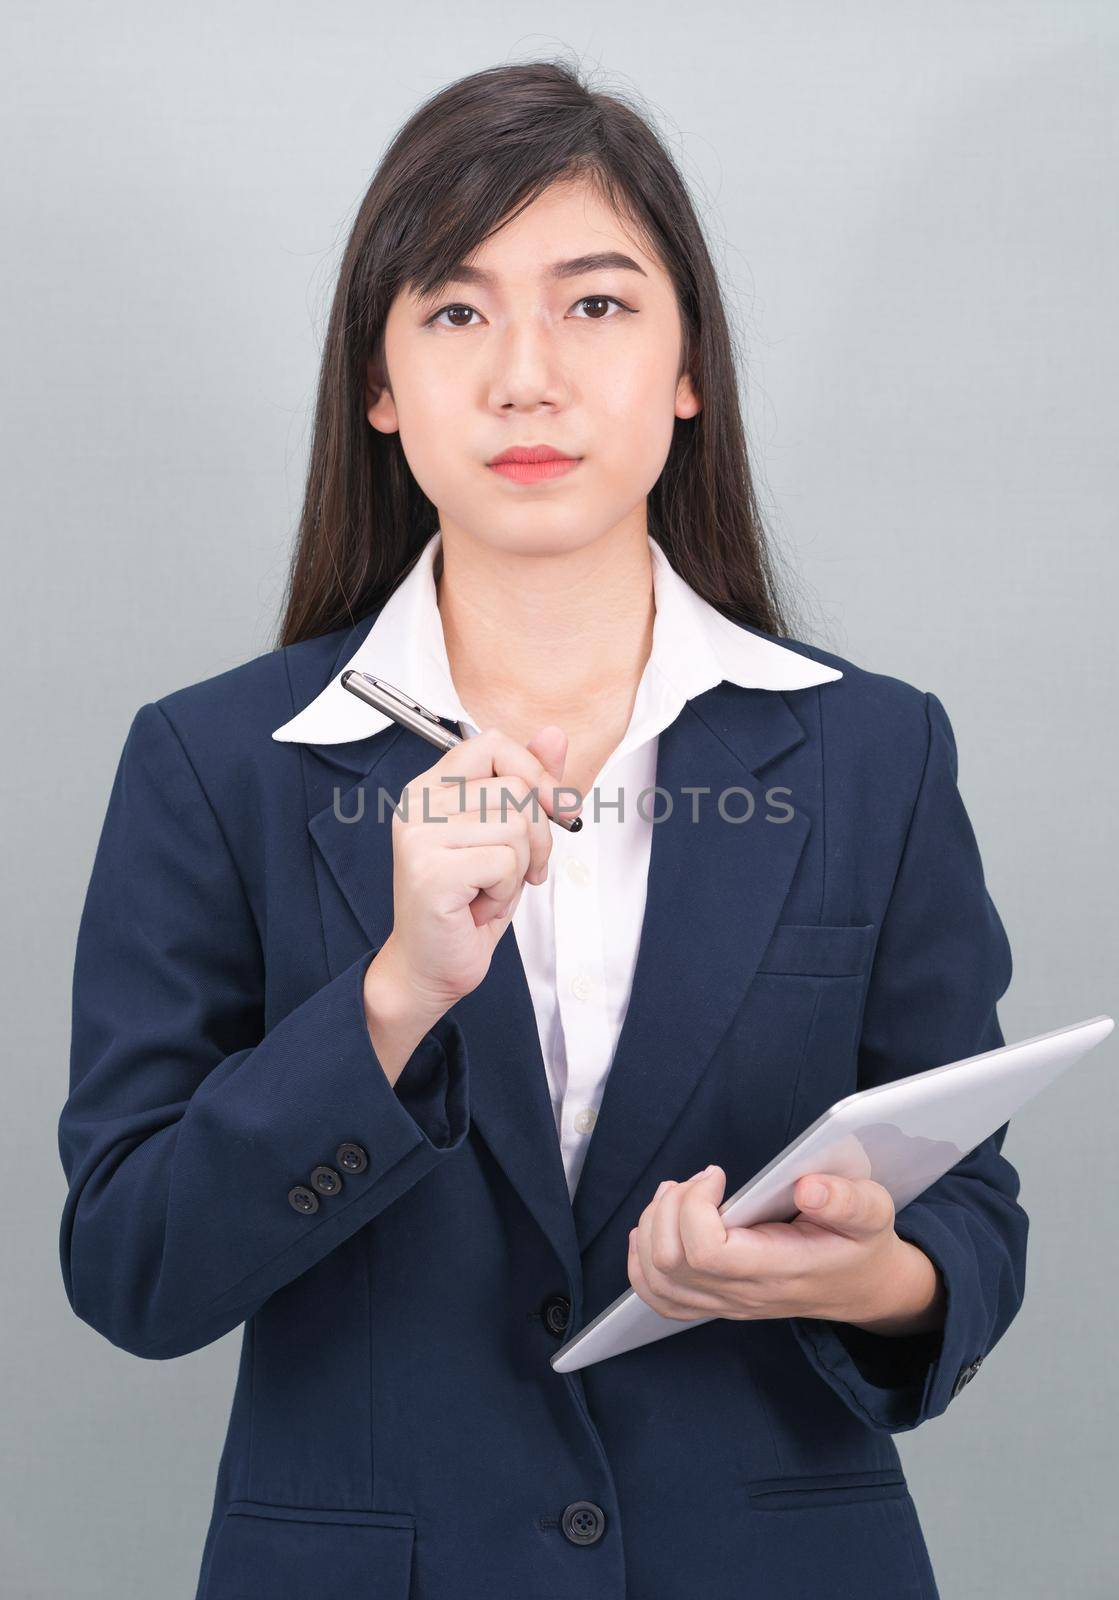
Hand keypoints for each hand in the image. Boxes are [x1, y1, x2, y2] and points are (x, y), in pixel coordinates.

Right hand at [376, 723, 579, 1017]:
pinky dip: (506, 891)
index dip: (535, 773)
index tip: (554, 809)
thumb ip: (527, 784)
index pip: (493, 742)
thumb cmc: (467, 903)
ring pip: (517, 825)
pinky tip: (479, 905)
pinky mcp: (431, 870)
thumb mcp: (506, 836)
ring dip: (519, 868)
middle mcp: (417, 803)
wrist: (430, 966)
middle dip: (538, 836)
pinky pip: (505, 862)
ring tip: (490, 889)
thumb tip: (555, 735)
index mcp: (430, 787)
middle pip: (516, 788)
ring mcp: (419, 835)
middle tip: (519, 872)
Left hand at [626, 1166, 909, 1325]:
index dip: (695, 1207)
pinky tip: (654, 1228)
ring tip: (676, 1194)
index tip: (716, 1174)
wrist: (860, 1286)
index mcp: (779, 1270)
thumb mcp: (873, 1212)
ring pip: (657, 1280)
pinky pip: (659, 1297)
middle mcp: (745, 1294)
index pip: (708, 1254)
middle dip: (669, 1207)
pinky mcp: (714, 1302)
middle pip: (671, 1262)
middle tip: (699, 1180)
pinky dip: (641, 1261)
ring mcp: (726, 1304)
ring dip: (651, 1226)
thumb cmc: (861, 1243)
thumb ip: (848, 1200)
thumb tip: (809, 1188)